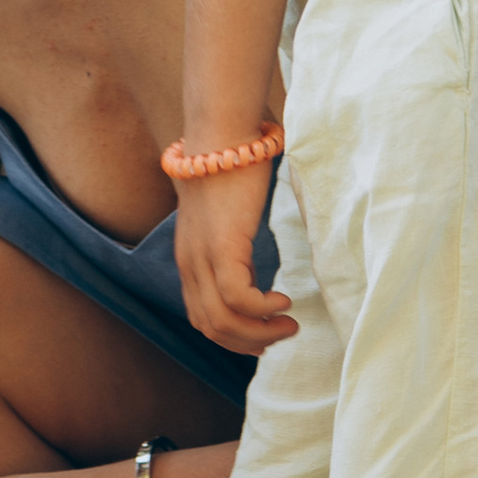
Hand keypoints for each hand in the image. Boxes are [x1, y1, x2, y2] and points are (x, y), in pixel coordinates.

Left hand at [173, 160, 300, 356]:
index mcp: (190, 259)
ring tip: (287, 322)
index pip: (202, 318)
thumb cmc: (230, 169)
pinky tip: (282, 300)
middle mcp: (190, 263)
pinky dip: (261, 309)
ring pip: (223, 320)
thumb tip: (250, 261)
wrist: (222, 135)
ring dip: (259, 332)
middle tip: (281, 333)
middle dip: (249, 342)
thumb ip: (231, 243)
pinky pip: (237, 297)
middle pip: (211, 328)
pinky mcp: (222, 245)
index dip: (233, 336)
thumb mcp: (226, 218)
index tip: (263, 335)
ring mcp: (203, 256)